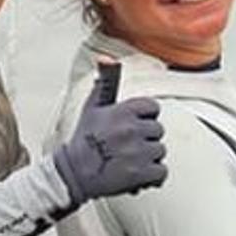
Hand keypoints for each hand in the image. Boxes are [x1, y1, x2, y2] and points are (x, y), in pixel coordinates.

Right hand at [52, 61, 166, 202]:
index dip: (144, 117)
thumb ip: (105, 82)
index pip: (153, 107)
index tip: (132, 126)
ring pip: (160, 151)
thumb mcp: (92, 107)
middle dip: (146, 139)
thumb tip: (106, 58)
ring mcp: (139, 152)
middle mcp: (133, 129)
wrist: (74, 174)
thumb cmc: (84, 139)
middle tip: (127, 147)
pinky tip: (137, 175)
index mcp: (125, 110)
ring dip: (148, 158)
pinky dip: (152, 177)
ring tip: (129, 161)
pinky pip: (161, 172)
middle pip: (158, 131)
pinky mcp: (142, 174)